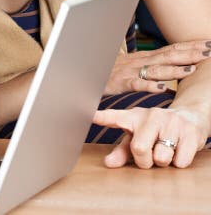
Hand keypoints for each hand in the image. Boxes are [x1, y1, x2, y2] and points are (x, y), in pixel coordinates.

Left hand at [93, 107, 208, 168]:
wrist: (189, 119)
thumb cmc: (154, 131)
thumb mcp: (136, 138)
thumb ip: (122, 151)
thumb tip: (108, 163)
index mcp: (132, 117)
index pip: (113, 117)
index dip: (101, 116)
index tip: (89, 114)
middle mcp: (150, 115)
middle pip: (139, 149)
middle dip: (144, 160)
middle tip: (149, 155)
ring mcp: (170, 121)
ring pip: (161, 157)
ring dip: (163, 161)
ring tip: (166, 149)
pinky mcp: (189, 131)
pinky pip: (180, 161)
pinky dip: (179, 161)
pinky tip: (180, 149)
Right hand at [105, 40, 210, 93]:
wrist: (82, 72)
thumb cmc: (107, 71)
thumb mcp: (130, 67)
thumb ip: (149, 70)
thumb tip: (168, 82)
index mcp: (144, 57)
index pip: (172, 49)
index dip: (191, 46)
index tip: (209, 43)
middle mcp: (140, 61)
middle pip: (169, 56)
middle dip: (190, 53)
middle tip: (210, 51)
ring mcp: (130, 71)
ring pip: (155, 70)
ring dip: (174, 70)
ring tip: (191, 70)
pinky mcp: (119, 83)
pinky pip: (135, 84)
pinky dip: (148, 85)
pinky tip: (161, 88)